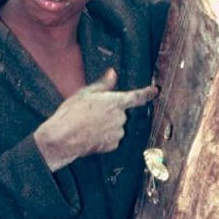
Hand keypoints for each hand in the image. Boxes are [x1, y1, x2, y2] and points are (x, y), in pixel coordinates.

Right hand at [34, 68, 157, 170]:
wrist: (63, 138)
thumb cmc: (72, 113)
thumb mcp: (85, 93)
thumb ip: (103, 84)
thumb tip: (113, 74)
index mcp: (116, 102)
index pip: (137, 96)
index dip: (147, 92)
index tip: (155, 91)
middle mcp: (120, 117)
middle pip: (121, 112)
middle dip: (111, 111)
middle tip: (92, 112)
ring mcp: (118, 132)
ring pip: (117, 125)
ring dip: (108, 124)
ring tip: (89, 124)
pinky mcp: (112, 145)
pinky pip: (112, 138)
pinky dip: (104, 136)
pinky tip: (90, 134)